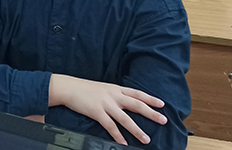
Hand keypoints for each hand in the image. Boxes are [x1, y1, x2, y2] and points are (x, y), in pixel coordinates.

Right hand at [49, 74, 166, 145]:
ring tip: (146, 139)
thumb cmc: (84, 88)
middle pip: (136, 104)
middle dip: (151, 113)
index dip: (150, 98)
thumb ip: (114, 94)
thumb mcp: (103, 88)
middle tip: (163, 120)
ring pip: (125, 118)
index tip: (162, 104)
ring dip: (137, 130)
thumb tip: (125, 102)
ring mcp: (105, 104)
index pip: (137, 93)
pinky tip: (123, 143)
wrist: (68, 87)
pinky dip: (118, 135)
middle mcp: (113, 95)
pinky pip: (110, 126)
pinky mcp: (97, 112)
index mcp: (115, 88)